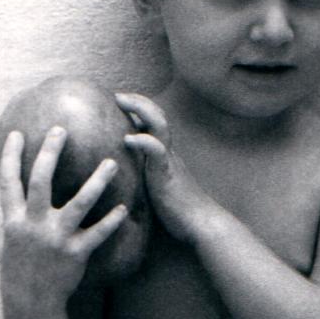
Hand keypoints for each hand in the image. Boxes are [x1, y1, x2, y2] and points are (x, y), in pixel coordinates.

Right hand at [0, 127, 127, 305]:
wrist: (31, 302)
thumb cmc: (19, 268)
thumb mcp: (7, 242)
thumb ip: (12, 217)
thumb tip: (14, 195)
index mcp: (13, 220)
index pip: (8, 182)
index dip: (10, 156)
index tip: (16, 132)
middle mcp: (33, 225)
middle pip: (40, 181)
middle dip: (49, 153)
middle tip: (61, 130)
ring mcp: (56, 238)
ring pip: (79, 203)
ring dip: (97, 182)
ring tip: (112, 163)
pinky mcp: (76, 253)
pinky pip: (98, 233)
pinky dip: (112, 221)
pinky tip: (125, 208)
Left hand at [115, 93, 203, 244]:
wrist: (201, 224)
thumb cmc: (179, 211)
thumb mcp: (158, 187)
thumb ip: (147, 177)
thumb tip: (129, 174)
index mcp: (165, 155)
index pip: (154, 122)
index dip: (139, 108)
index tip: (120, 101)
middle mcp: (168, 152)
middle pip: (157, 116)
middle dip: (138, 101)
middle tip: (118, 94)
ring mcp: (169, 161)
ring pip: (159, 125)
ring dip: (141, 109)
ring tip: (122, 101)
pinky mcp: (167, 174)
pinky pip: (156, 151)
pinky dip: (143, 141)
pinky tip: (129, 138)